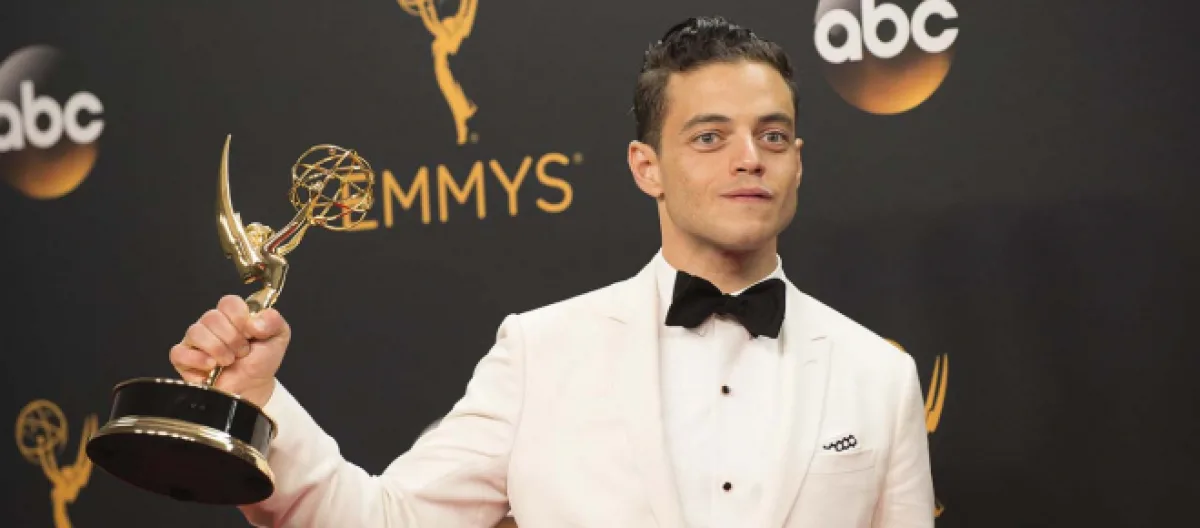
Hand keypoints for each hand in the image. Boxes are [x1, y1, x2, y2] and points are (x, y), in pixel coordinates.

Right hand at [169, 295, 290, 407]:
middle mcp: (212, 324)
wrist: (252, 388)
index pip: (228, 302)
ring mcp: (196, 341)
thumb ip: (273, 321)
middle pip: (212, 317)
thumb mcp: (278, 337)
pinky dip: (197, 359)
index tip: (251, 333)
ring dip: (218, 349)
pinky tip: (211, 366)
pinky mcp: (184, 359)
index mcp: (233, 314)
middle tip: (242, 351)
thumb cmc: (261, 361)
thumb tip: (255, 322)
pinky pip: (179, 352)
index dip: (240, 317)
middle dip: (232, 338)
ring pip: (195, 332)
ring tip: (229, 361)